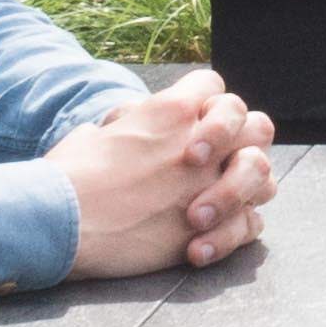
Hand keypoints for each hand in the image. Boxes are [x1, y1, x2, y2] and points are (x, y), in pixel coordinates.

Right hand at [54, 73, 280, 277]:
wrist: (60, 223)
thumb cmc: (67, 178)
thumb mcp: (95, 133)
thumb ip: (126, 124)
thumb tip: (128, 124)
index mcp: (171, 109)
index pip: (212, 85)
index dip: (204, 102)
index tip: (185, 126)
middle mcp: (201, 142)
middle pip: (257, 125)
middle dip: (243, 141)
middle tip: (213, 163)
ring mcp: (210, 184)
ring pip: (264, 174)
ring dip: (245, 188)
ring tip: (209, 206)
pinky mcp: (210, 229)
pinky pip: (251, 224)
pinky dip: (236, 231)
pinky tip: (202, 241)